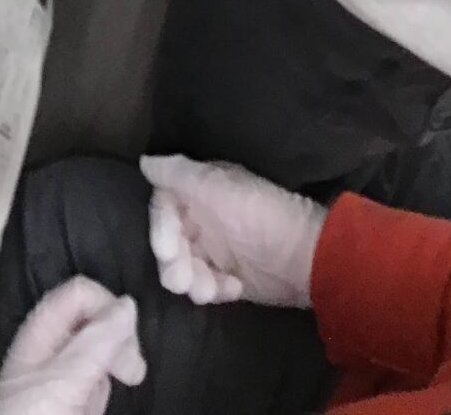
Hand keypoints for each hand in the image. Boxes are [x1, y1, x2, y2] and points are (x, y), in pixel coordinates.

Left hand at [0, 278, 145, 414]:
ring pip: (97, 353)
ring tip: (126, 384)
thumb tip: (127, 306)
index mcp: (40, 335)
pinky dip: (104, 389)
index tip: (127, 339)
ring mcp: (57, 381)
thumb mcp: (63, 381)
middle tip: (134, 372)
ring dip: (115, 364)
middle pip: (93, 321)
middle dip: (119, 340)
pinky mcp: (68, 406)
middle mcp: (49, 352)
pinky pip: (94, 383)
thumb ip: (95, 342)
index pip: (79, 295)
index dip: (107, 307)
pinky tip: (99, 406)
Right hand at [141, 156, 325, 308]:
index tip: (166, 249)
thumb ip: (180, 174)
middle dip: (173, 262)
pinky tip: (234, 289)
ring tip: (211, 289)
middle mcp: (204, 219)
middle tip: (182, 279)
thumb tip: (145, 161)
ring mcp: (216, 250)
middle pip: (169, 242)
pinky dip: (214, 290)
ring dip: (192, 281)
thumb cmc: (260, 216)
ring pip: (184, 268)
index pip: (164, 207)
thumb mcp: (220, 189)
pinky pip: (205, 286)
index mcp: (201, 191)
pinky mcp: (227, 278)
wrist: (306, 257)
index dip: (160, 228)